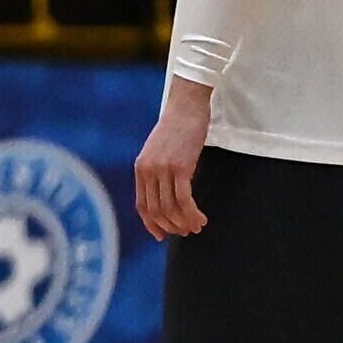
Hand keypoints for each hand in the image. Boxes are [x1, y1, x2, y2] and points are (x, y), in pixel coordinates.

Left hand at [134, 79, 213, 239]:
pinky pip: (185, 199)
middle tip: (187, 232)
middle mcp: (148, 171)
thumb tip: (165, 194)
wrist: (185, 107)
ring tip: (197, 227)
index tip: (162, 235)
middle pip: (157, 211)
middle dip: (172, 226)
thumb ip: (157, 171)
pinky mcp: (180, 167)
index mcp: (140, 169)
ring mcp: (163, 169)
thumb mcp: (159, 151)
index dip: (152, 224)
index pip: (142, 206)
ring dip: (185, 223)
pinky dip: (193, 213)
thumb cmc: (177, 128)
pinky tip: (202, 219)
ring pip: (171, 208)